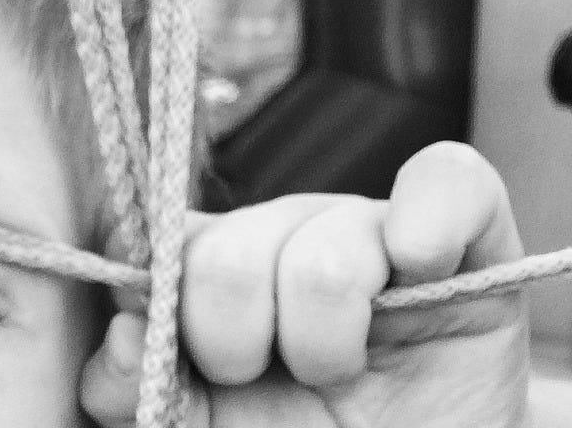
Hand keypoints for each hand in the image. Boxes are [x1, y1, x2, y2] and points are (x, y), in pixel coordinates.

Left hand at [81, 141, 528, 426]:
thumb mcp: (196, 424)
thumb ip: (129, 387)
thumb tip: (124, 329)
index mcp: (208, 267)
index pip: (155, 242)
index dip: (160, 303)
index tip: (177, 360)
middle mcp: (280, 231)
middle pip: (226, 257)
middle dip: (234, 344)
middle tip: (266, 379)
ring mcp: (366, 225)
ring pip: (323, 258)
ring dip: (325, 343)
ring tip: (338, 371)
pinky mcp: (461, 229)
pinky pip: (444, 182)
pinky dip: (429, 231)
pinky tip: (419, 272)